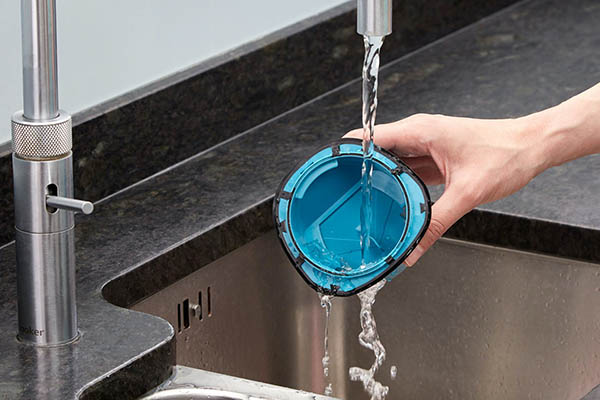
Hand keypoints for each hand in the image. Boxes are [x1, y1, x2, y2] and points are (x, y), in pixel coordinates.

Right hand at [345, 113, 546, 265]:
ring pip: (390, 161)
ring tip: (362, 201)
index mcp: (420, 132)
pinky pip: (406, 169)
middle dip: (358, 171)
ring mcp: (426, 145)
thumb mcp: (468, 193)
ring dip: (377, 179)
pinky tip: (390, 201)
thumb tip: (413, 250)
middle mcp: (419, 134)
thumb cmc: (506, 154)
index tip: (330, 170)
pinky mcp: (434, 157)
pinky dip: (396, 184)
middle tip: (344, 195)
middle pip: (375, 150)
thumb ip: (436, 223)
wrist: (532, 146)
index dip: (346, 152)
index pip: (368, 137)